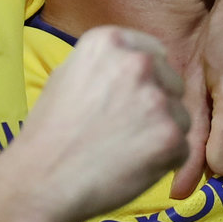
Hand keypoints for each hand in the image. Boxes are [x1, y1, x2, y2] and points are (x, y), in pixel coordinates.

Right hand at [0, 27, 190, 221]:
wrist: (40, 180)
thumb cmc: (48, 133)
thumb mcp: (68, 75)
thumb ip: (106, 64)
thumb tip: (132, 63)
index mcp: (110, 41)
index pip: (153, 52)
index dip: (145, 80)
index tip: (129, 100)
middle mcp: (138, 62)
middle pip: (172, 83)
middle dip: (156, 106)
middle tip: (124, 130)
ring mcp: (157, 99)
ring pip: (180, 116)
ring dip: (162, 134)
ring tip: (124, 150)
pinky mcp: (171, 136)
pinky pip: (182, 148)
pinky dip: (164, 162)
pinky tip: (131, 167)